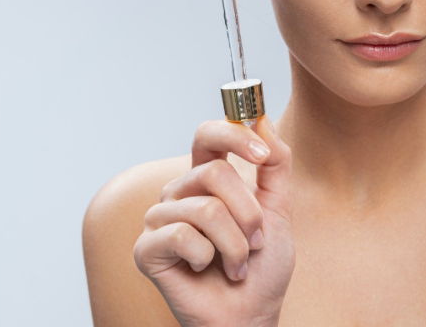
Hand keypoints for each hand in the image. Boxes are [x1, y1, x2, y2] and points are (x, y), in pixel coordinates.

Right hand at [133, 116, 294, 326]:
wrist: (252, 315)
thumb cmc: (261, 266)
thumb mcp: (278, 208)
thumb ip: (274, 164)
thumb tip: (262, 119)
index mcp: (205, 178)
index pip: (208, 135)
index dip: (234, 135)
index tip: (262, 153)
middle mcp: (179, 193)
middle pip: (214, 173)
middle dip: (248, 213)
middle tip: (255, 240)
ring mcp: (159, 219)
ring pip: (206, 209)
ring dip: (235, 244)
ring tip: (236, 263)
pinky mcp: (146, 249)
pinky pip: (183, 235)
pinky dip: (208, 258)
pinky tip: (206, 270)